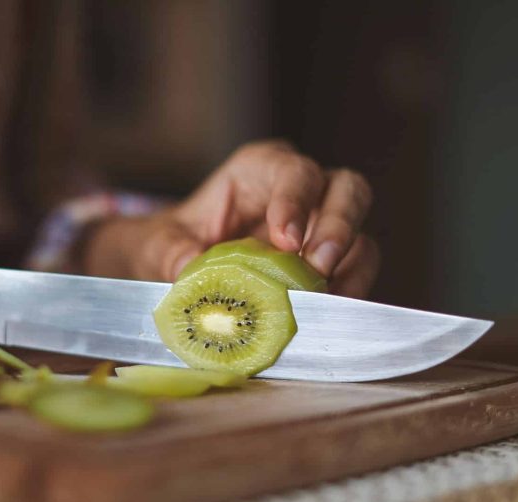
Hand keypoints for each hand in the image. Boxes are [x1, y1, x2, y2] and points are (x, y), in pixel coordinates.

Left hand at [83, 140, 379, 297]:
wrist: (174, 270)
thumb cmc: (171, 243)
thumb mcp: (158, 243)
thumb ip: (169, 252)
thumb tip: (190, 268)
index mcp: (260, 170)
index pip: (293, 172)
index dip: (296, 200)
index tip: (286, 240)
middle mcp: (300, 192)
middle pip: (346, 191)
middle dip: (338, 227)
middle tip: (317, 266)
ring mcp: (321, 228)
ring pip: (359, 235)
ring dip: (348, 267)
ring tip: (322, 298)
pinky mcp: (329, 265)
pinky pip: (354, 274)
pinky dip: (346, 293)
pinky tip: (324, 314)